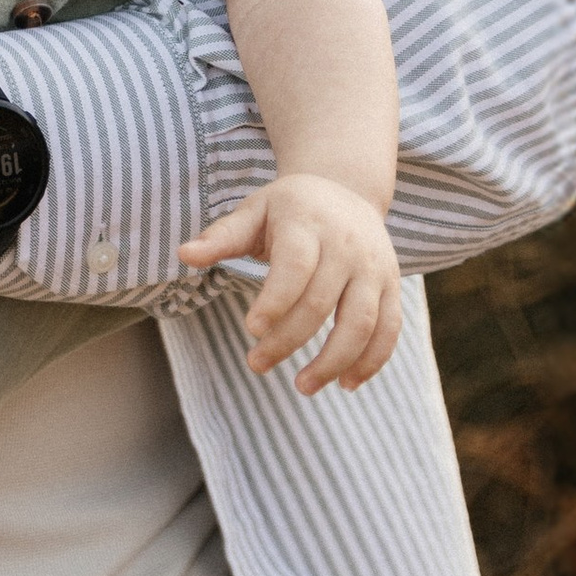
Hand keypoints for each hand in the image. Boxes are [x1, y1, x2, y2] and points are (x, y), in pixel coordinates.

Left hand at [181, 173, 402, 392]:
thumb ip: (222, 237)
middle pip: (321, 301)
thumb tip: (183, 254)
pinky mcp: (391, 285)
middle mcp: (346, 246)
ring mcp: (374, 267)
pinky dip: (372, 360)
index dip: (275, 301)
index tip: (250, 330)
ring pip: (362, 322)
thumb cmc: (288, 208)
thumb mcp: (253, 211)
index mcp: (307, 223)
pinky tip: (346, 384)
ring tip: (302, 386)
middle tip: (256, 365)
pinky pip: (389, 328)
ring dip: (334, 361)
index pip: (295, 267)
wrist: (345, 188)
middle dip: (288, 340)